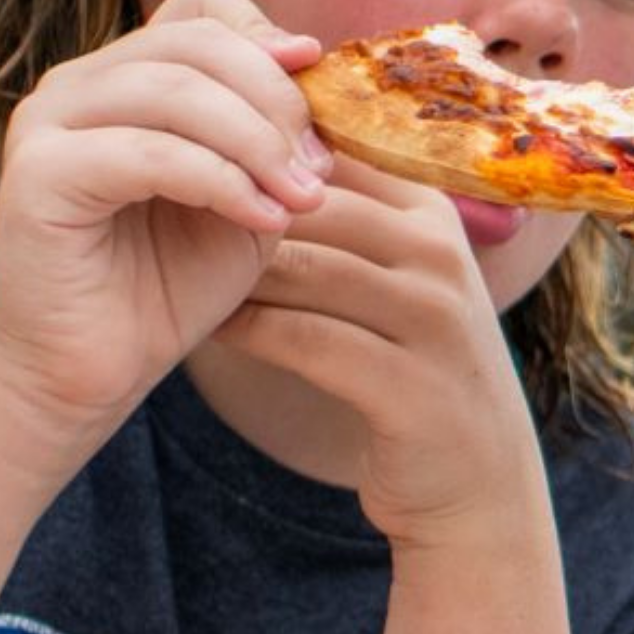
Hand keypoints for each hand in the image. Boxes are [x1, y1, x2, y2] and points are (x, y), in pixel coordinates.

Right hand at [0, 0, 328, 452]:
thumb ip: (271, 135)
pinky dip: (220, 181)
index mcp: (126, 77)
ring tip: (304, 198)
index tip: (320, 86)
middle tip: (323, 168)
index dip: (269, 35)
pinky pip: (149, 152)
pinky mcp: (37, 174)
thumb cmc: (166, 288)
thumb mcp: (245, 196)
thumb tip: (313, 62)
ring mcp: (49, 122)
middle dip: (278, 100)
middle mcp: (79, 84)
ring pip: (176, 89)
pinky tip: (263, 219)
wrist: (88, 375)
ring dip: (258, 141)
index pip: (203, 3)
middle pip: (199, 42)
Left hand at [199, 157, 550, 552]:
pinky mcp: (414, 387)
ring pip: (305, 267)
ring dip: (232, 270)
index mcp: (433, 212)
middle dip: (231, 206)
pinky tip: (208, 329)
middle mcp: (443, 253)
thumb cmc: (409, 368)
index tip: (186, 165)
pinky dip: (250, 330)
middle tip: (154, 212)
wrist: (478, 483)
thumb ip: (338, 223)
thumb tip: (233, 151)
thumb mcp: (392, 281)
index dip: (254, 153)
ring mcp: (435, 319)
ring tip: (171, 266)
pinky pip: (308, 340)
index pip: (331, 152)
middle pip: (312, 202)